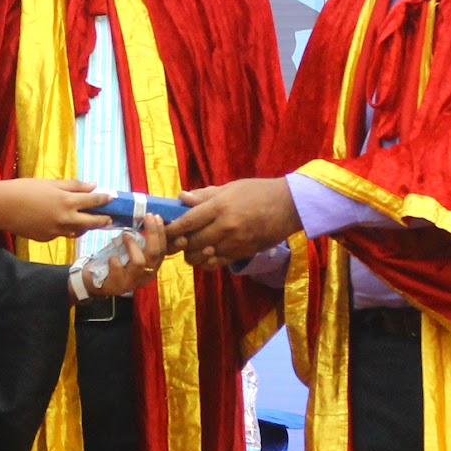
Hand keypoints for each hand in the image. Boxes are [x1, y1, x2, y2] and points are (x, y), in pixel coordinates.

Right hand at [0, 178, 111, 241]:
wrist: (2, 207)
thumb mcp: (51, 183)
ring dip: (85, 227)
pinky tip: (61, 222)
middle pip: (91, 222)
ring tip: (89, 222)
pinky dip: (65, 229)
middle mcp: (65, 218)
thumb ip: (73, 186)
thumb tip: (93, 185)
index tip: (112, 198)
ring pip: (77, 231)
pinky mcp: (47, 238)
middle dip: (102, 220)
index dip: (104, 199)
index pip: (93, 201)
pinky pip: (61, 234)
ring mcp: (56, 231)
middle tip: (109, 218)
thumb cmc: (25, 189)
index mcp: (67, 201)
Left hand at [86, 215, 168, 296]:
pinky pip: (118, 270)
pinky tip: (111, 257)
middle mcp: (145, 275)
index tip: (156, 216)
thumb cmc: (115, 263)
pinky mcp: (117, 286)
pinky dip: (115, 260)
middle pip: (155, 254)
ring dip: (132, 246)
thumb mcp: (130, 251)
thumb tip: (147, 219)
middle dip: (152, 233)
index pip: (162, 249)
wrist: (94, 282)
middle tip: (147, 216)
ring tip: (125, 235)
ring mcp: (132, 282)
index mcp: (152, 266)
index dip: (161, 232)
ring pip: (139, 262)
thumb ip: (140, 241)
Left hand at [166, 178, 301, 267]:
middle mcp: (225, 226)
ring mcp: (234, 242)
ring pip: (201, 256)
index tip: (161, 230)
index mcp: (220, 206)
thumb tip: (182, 197)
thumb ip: (205, 195)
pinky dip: (207, 261)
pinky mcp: (242, 253)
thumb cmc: (259, 192)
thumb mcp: (231, 187)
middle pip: (191, 242)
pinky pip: (217, 263)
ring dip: (192, 254)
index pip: (187, 222)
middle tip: (174, 240)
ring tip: (191, 247)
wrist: (289, 206)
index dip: (171, 229)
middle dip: (178, 244)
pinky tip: (206, 253)